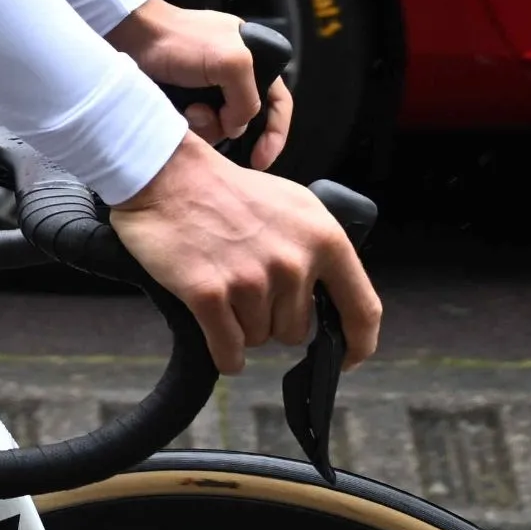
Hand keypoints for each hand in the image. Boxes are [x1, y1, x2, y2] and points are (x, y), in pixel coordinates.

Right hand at [103, 137, 379, 374]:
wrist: (167, 174)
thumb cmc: (227, 190)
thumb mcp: (294, 206)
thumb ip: (318, 249)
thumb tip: (331, 297)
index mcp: (324, 239)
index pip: (363, 309)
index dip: (358, 343)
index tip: (347, 355)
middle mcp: (293, 263)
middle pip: (296, 331)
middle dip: (273, 320)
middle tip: (247, 288)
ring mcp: (251, 280)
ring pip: (259, 339)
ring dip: (241, 326)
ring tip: (224, 288)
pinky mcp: (209, 294)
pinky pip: (228, 351)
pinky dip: (224, 353)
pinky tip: (217, 338)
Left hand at [109, 0, 293, 168]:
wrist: (132, 37)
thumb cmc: (181, 40)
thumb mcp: (232, 61)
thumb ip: (248, 97)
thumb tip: (238, 128)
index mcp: (254, 59)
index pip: (278, 102)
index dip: (276, 132)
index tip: (262, 159)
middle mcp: (234, 77)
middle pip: (247, 121)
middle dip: (234, 131)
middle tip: (221, 134)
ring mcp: (208, 90)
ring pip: (220, 128)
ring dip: (209, 128)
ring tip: (192, 112)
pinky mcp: (185, 101)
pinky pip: (198, 128)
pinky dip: (193, 127)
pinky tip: (182, 115)